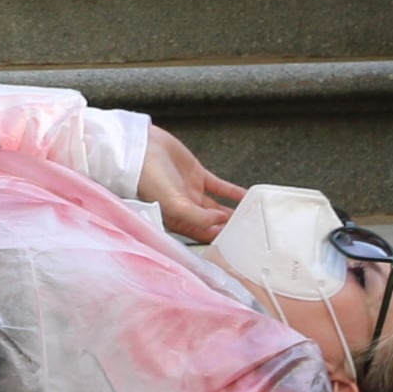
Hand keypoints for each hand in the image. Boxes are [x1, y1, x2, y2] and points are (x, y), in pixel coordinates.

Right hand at [136, 127, 245, 242]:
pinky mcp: (197, 175)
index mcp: (177, 220)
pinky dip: (232, 192)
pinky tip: (245, 196)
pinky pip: (220, 187)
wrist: (141, 148)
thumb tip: (220, 221)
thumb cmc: (146, 178)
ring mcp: (192, 191)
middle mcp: (186, 208)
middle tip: (249, 231)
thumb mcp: (173, 203)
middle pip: (213, 223)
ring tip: (251, 216)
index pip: (203, 235)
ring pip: (218, 206)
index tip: (238, 243)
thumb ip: (198, 216)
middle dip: (229, 227)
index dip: (220, 239)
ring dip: (233, 211)